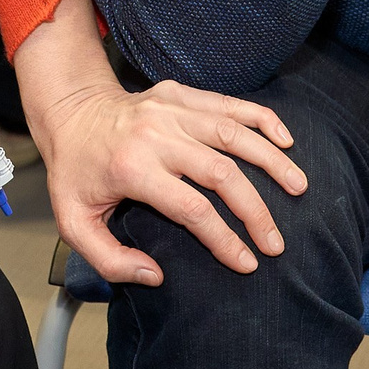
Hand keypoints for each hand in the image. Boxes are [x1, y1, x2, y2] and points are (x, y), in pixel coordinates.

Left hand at [33, 76, 306, 284]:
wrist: (69, 112)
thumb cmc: (75, 173)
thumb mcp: (74, 223)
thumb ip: (110, 259)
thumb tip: (156, 276)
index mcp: (131, 168)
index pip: (191, 209)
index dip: (225, 240)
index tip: (248, 263)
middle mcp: (155, 135)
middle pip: (220, 173)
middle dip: (255, 212)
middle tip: (277, 242)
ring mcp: (170, 109)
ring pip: (232, 134)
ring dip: (270, 161)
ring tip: (299, 187)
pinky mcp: (179, 93)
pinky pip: (227, 102)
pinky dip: (260, 118)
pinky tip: (286, 139)